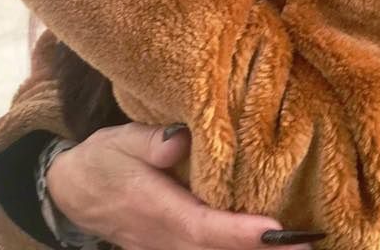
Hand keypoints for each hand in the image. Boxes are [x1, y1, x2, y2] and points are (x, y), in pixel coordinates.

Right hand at [47, 123, 321, 248]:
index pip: (201, 226)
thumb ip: (150, 141)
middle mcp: (162, 238)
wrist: (71, 192)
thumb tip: (180, 139)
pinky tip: (266, 247)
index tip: (273, 228)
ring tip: (300, 247)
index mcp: (153, 208)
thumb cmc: (102, 160)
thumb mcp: (119, 140)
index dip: (238, 232)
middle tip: (307, 243)